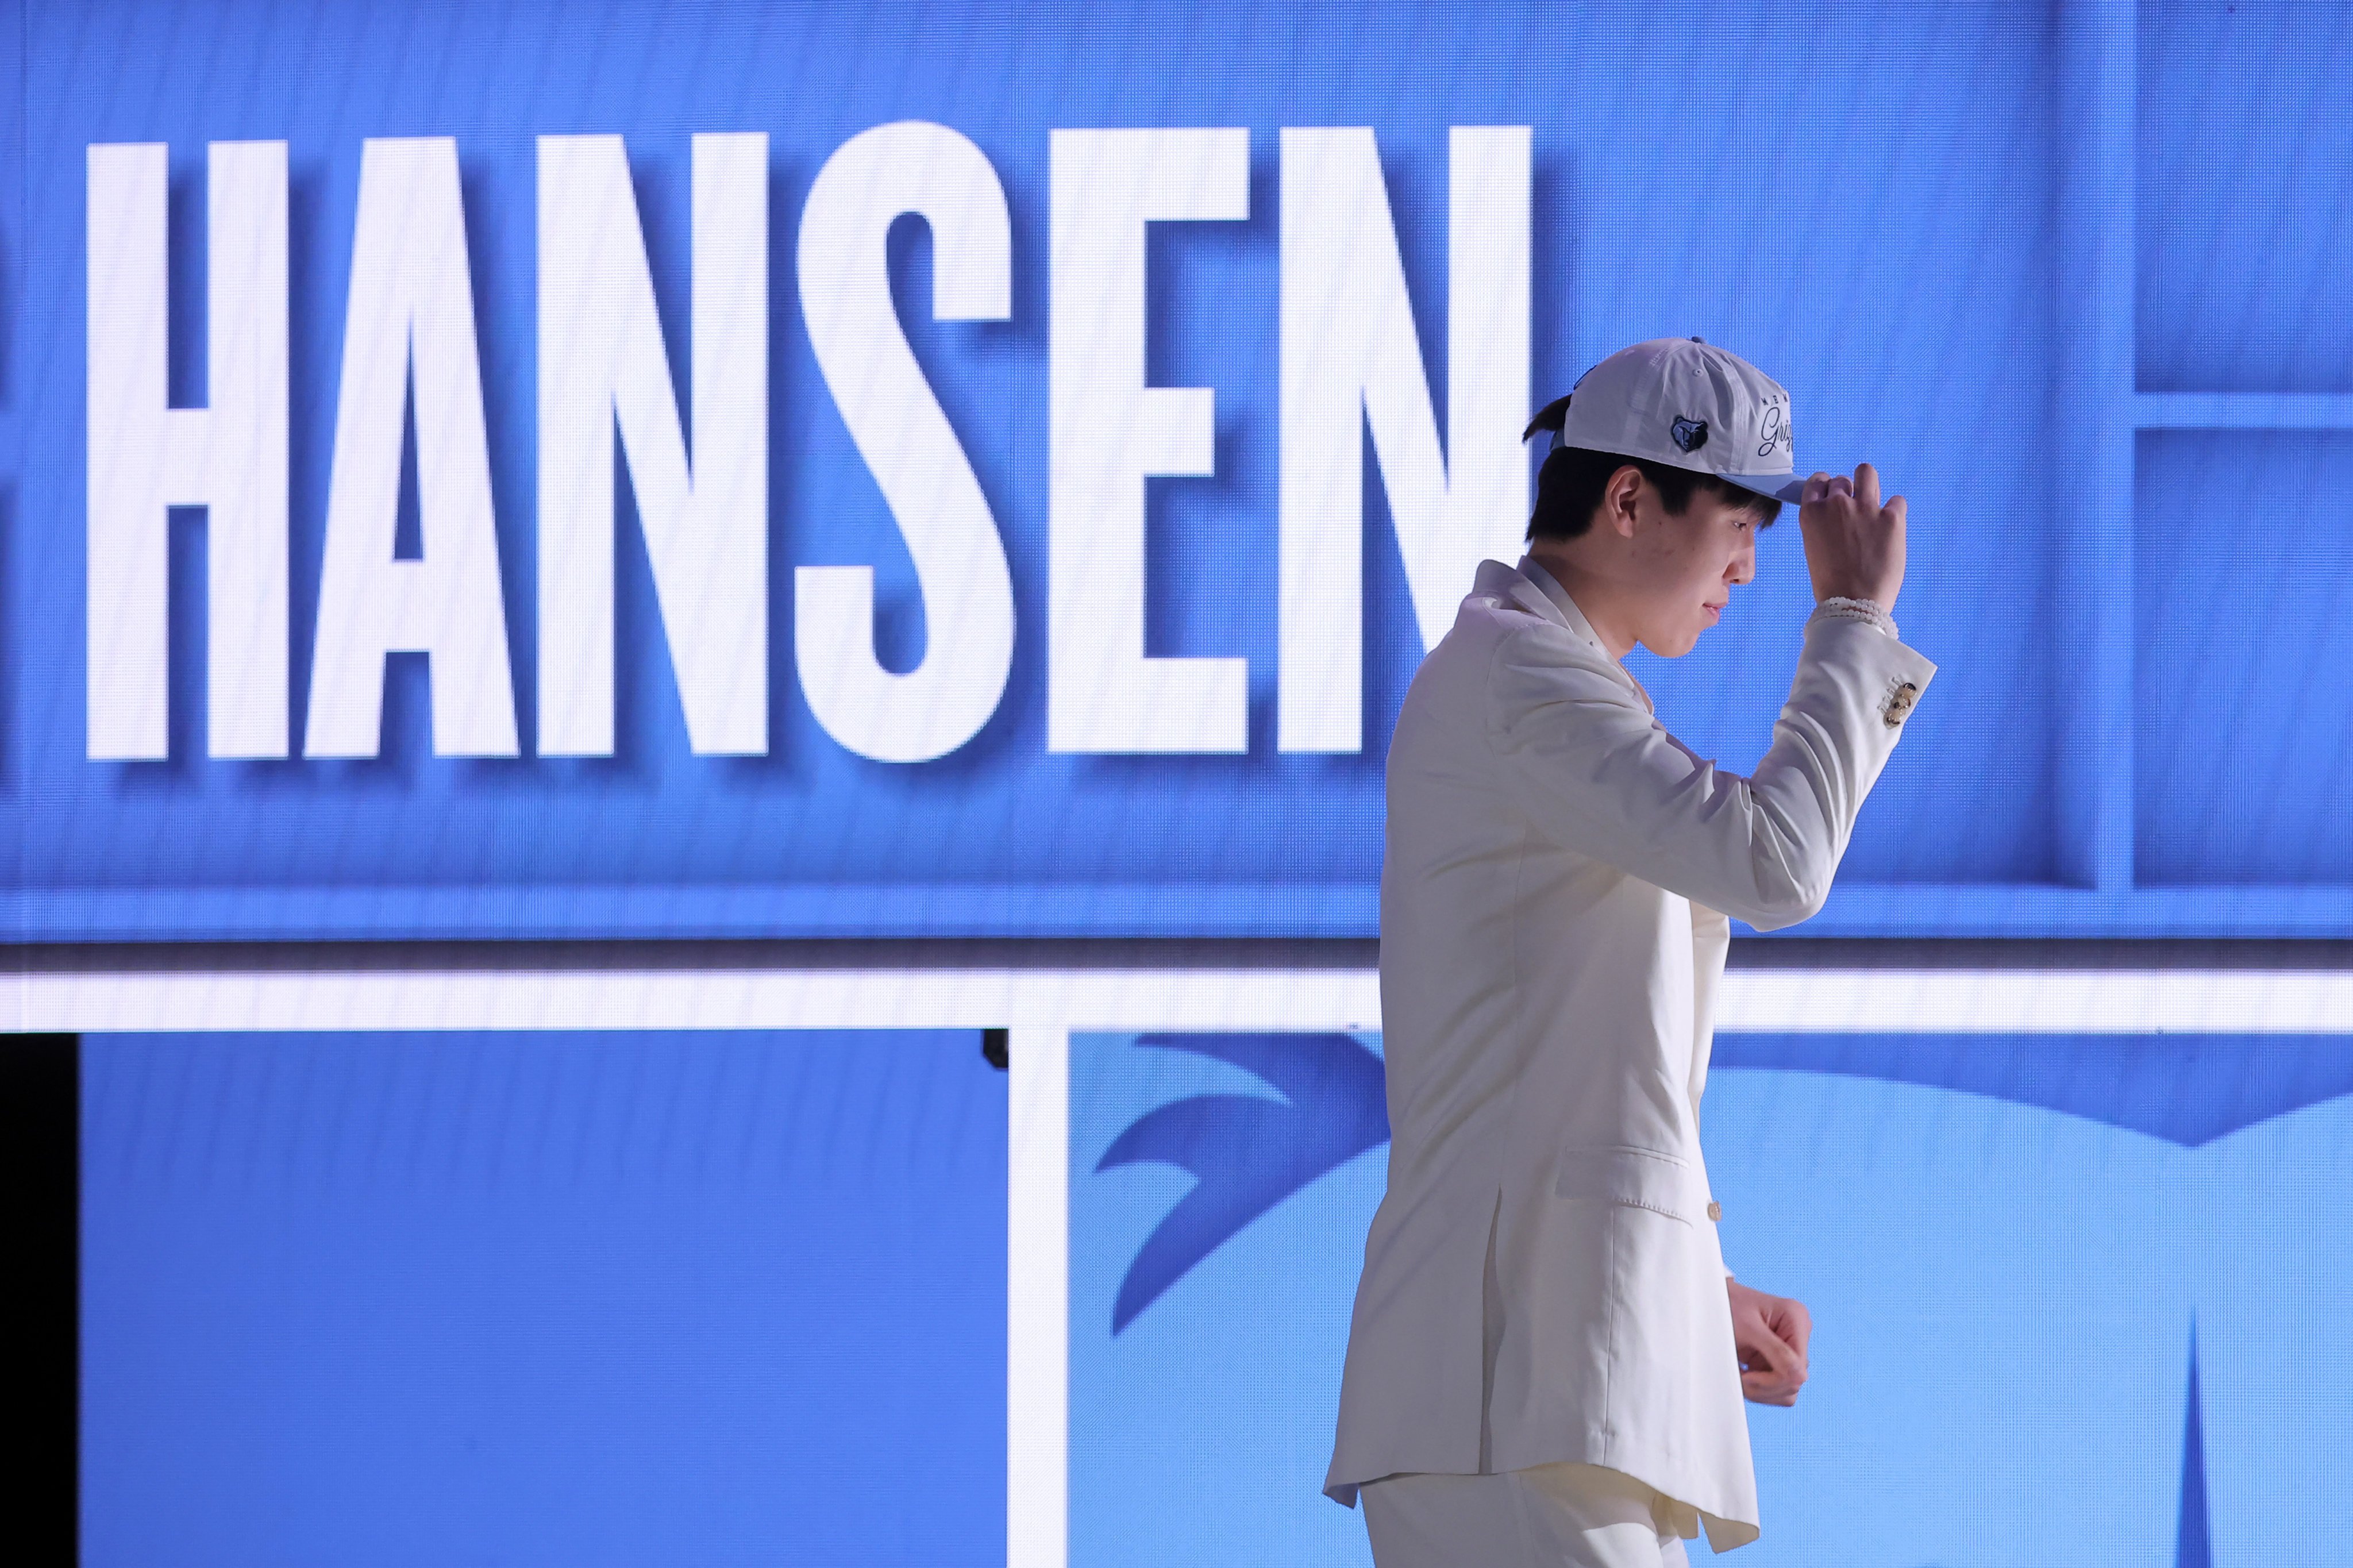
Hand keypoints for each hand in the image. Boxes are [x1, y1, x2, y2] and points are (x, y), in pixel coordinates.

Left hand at [1727, 1280, 1810, 1405]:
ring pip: (1788, 1390)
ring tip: (1740, 1374)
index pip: (1798, 1367)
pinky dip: (1760, 1390)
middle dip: (1764, 1386)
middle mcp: (1798, 1334)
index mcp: (1796, 1318)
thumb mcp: (1747, 1327)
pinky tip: (1744, 1375)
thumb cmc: (1725, 1304)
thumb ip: (1775, 1351)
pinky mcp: (1779, 1362)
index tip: (1746, 1376)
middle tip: (1740, 1377)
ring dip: (1761, 1390)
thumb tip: (1800, 1378)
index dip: (1774, 1380)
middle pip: (1794, 1381)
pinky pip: (1778, 1390)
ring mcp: (1790, 1349)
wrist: (1710, 1302)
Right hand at [1799, 463, 1905, 611]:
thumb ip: (1823, 525)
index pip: (1817, 482)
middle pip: (1842, 480)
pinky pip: (1897, 501)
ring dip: (1868, 483)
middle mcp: (1836, 504)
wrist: (1854, 603)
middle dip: (1847, 492)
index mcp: (1812, 514)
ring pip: (1867, 473)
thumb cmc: (1831, 584)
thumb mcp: (1814, 548)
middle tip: (1853, 511)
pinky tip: (1891, 529)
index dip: (1825, 486)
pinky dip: (1894, 512)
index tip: (1830, 495)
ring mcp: (1865, 508)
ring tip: (1872, 503)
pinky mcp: (1892, 518)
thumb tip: (1836, 517)